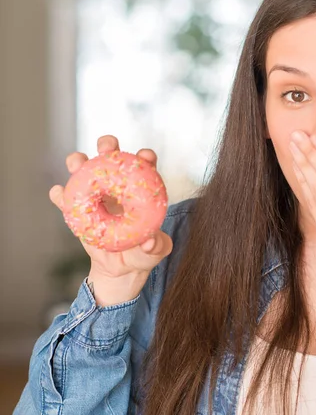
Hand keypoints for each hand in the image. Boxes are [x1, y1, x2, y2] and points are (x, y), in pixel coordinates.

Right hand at [49, 135, 172, 305]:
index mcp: (140, 191)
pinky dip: (60, 194)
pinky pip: (66, 199)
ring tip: (77, 164)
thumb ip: (158, 246)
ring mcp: (95, 196)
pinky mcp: (78, 210)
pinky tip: (59, 193)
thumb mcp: (155, 252)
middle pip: (111, 158)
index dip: (145, 158)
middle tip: (107, 147)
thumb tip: (150, 242)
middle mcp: (117, 187)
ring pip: (84, 171)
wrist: (120, 269)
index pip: (144, 168)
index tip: (145, 156)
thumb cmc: (142, 254)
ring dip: (79, 162)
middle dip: (108, 146)